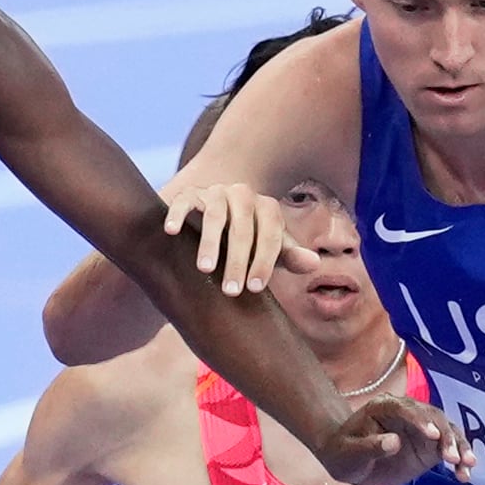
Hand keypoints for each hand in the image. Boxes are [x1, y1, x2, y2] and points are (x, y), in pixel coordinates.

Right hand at [164, 177, 317, 297]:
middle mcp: (243, 195)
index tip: (254, 289)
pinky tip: (171, 232)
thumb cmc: (246, 245)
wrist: (209, 229)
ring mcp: (215, 192)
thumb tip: (314, 263)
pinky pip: (183, 202)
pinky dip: (177, 215)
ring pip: (214, 216)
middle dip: (238, 261)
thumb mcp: (268, 252)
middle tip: (231, 291)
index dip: (264, 262)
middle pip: (243, 229)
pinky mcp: (189, 194)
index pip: (271, 235)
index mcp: (267, 208)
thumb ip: (289, 257)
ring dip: (210, 243)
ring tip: (205, 269)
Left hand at [316, 395, 472, 484]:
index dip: (421, 420)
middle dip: (446, 437)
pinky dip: (459, 460)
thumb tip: (393, 442)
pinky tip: (464, 475)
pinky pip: (450, 449)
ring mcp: (423, 429)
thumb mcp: (349, 454)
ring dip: (459, 447)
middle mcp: (409, 413)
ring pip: (448, 431)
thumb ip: (369, 447)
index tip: (433, 436)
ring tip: (467, 465)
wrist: (351, 460)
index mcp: (385, 407)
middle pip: (434, 418)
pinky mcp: (431, 446)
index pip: (406, 409)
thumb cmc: (344, 453)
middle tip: (452, 457)